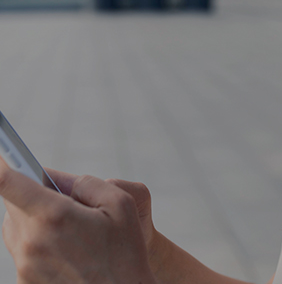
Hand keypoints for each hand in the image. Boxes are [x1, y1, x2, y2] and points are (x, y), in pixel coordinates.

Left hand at [0, 159, 155, 282]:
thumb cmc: (125, 251)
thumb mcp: (121, 203)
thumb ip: (86, 183)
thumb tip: (56, 179)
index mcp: (55, 217)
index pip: (10, 184)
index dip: (1, 164)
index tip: (0, 154)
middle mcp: (32, 242)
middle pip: (13, 204)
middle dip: (29, 193)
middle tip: (54, 194)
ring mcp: (25, 266)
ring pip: (14, 227)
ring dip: (31, 216)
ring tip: (63, 222)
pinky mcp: (25, 282)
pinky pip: (21, 250)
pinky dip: (36, 239)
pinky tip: (64, 245)